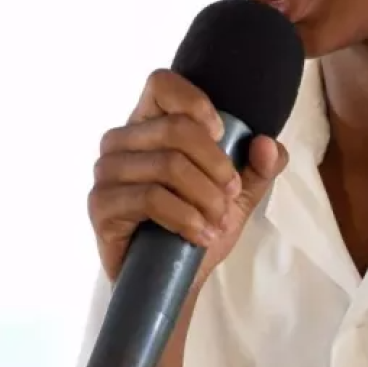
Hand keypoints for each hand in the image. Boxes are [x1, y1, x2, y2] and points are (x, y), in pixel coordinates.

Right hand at [87, 68, 289, 283]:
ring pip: (168, 165)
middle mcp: (121, 140)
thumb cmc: (198, 227)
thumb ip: (259, 166)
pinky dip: (186, 218)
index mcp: (150, 124)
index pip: (162, 83)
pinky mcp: (100, 205)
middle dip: (217, 166)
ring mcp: (106, 172)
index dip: (196, 103)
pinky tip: (200, 235)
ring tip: (218, 222)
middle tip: (230, 196)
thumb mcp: (238, 195)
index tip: (222, 135)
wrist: (174, 282)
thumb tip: (267, 144)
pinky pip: (150, 198)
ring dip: (205, 197)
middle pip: (176, 129)